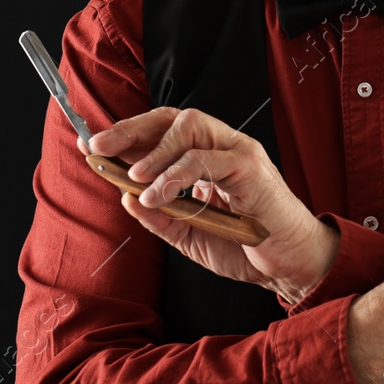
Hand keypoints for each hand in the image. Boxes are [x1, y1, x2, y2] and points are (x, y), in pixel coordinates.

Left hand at [82, 107, 337, 303]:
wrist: (292, 265)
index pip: (162, 132)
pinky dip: (176, 175)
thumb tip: (126, 197)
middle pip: (172, 118)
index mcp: (207, 159)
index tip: (91, 145)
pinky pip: (207, 160)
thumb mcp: (190, 236)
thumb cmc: (249, 247)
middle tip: (99, 146)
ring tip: (133, 177)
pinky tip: (157, 195)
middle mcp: (222, 147)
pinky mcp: (251, 169)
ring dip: (154, 152)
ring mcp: (238, 153)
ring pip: (190, 128)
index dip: (126, 135)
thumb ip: (161, 217)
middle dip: (130, 129)